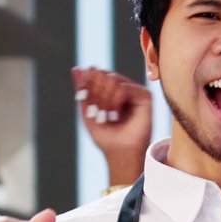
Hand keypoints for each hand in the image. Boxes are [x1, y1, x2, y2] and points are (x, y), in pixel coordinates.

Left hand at [74, 67, 152, 184]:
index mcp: (109, 89)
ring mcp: (134, 90)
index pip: (95, 73)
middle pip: (102, 74)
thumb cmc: (105, 135)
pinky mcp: (144, 96)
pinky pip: (123, 88)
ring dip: (105, 100)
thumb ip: (83, 90)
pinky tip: (116, 114)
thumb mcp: (87, 111)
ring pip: (112, 80)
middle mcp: (123, 87)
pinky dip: (115, 102)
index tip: (86, 104)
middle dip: (96, 95)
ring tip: (108, 117)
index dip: (87, 87)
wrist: (119, 152)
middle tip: (99, 114)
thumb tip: (76, 69)